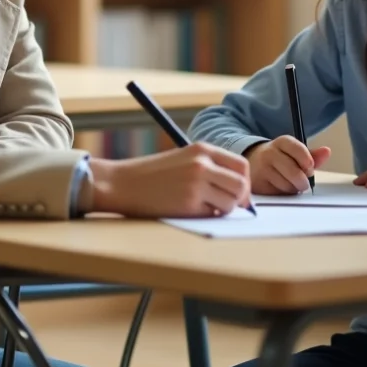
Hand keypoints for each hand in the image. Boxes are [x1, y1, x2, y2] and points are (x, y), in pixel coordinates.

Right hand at [88, 143, 251, 217]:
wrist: (123, 183)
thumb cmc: (153, 174)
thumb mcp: (185, 159)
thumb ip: (211, 168)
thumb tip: (241, 190)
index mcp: (203, 149)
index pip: (241, 166)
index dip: (244, 182)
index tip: (237, 193)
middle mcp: (202, 164)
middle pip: (241, 186)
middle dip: (239, 200)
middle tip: (227, 206)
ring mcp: (196, 184)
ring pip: (231, 203)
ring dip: (223, 210)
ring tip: (205, 207)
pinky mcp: (188, 204)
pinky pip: (212, 214)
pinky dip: (207, 216)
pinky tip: (190, 210)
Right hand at [244, 135, 331, 194]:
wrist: (253, 162)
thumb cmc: (281, 159)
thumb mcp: (295, 153)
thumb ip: (312, 155)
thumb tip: (327, 151)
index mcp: (282, 142)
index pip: (299, 150)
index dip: (308, 162)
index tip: (309, 169)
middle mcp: (269, 152)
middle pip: (294, 171)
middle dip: (303, 181)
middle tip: (303, 183)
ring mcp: (262, 168)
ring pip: (287, 184)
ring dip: (293, 188)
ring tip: (290, 184)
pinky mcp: (258, 183)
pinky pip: (277, 192)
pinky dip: (283, 193)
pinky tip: (280, 188)